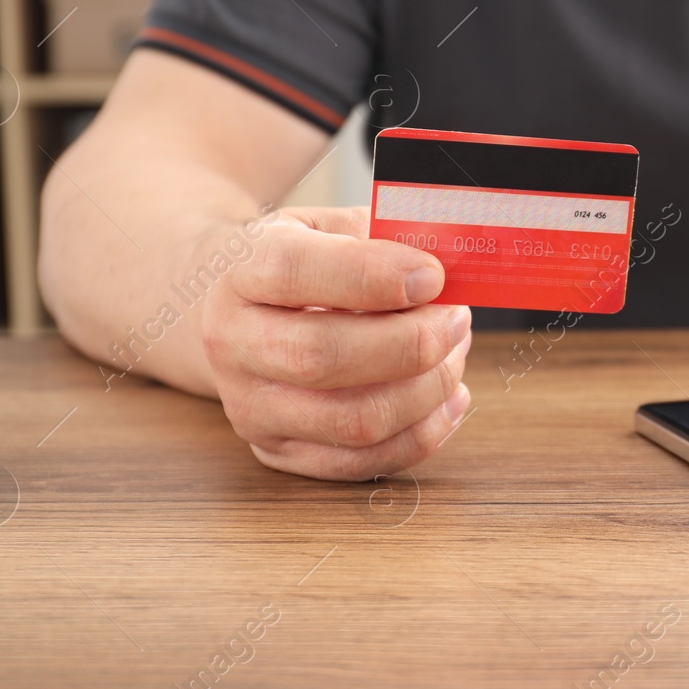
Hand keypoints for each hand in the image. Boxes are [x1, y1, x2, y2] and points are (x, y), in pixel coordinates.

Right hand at [201, 206, 471, 479]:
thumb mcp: (332, 225)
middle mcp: (232, 342)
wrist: (233, 307)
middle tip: (456, 320)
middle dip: (412, 344)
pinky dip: (420, 435)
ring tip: (455, 355)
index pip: (293, 271)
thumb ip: (385, 237)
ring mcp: (250, 404)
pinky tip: (448, 401)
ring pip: (351, 421)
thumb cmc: (303, 263)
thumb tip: (454, 264)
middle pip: (323, 357)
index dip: (372, 276)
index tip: (432, 276)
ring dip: (425, 392)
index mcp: (241, 269)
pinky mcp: (276, 450)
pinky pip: (360, 463)